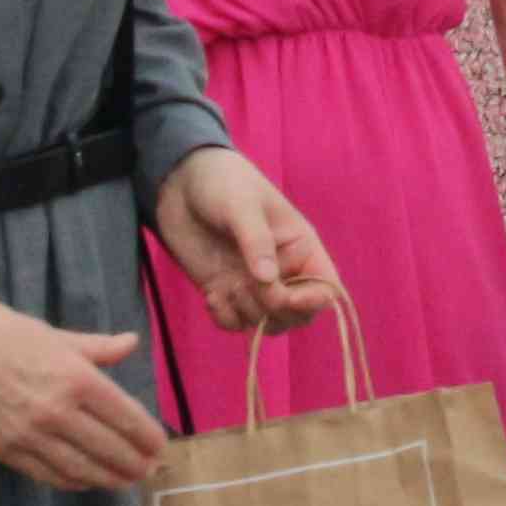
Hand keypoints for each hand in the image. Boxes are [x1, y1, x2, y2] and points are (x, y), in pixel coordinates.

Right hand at [0, 302, 170, 490]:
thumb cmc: (4, 334)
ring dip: (107, 479)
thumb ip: (97, 348)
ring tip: (124, 482)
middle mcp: (58, 411)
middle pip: (108, 448)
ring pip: (80, 468)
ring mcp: (30, 435)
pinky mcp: (4, 451)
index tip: (160, 447)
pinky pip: (46, 474)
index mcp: (77, 378)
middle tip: (147, 471)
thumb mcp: (56, 335)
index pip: (125, 417)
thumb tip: (131, 343)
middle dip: (133, 463)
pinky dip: (71, 482)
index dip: (147, 437)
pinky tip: (85, 482)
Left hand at [154, 148, 338, 333]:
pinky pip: (235, 323)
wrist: (180, 182)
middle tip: (247, 288)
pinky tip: (211, 296)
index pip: (325, 287)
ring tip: (225, 286)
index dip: (315, 301)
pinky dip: (225, 318)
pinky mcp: (226, 291)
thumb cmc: (223, 182)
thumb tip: (268, 280)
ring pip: (267, 322)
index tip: (288, 298)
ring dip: (247, 313)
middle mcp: (282, 270)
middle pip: (298, 314)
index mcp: (300, 246)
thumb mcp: (242, 204)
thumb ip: (256, 241)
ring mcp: (253, 283)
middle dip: (275, 310)